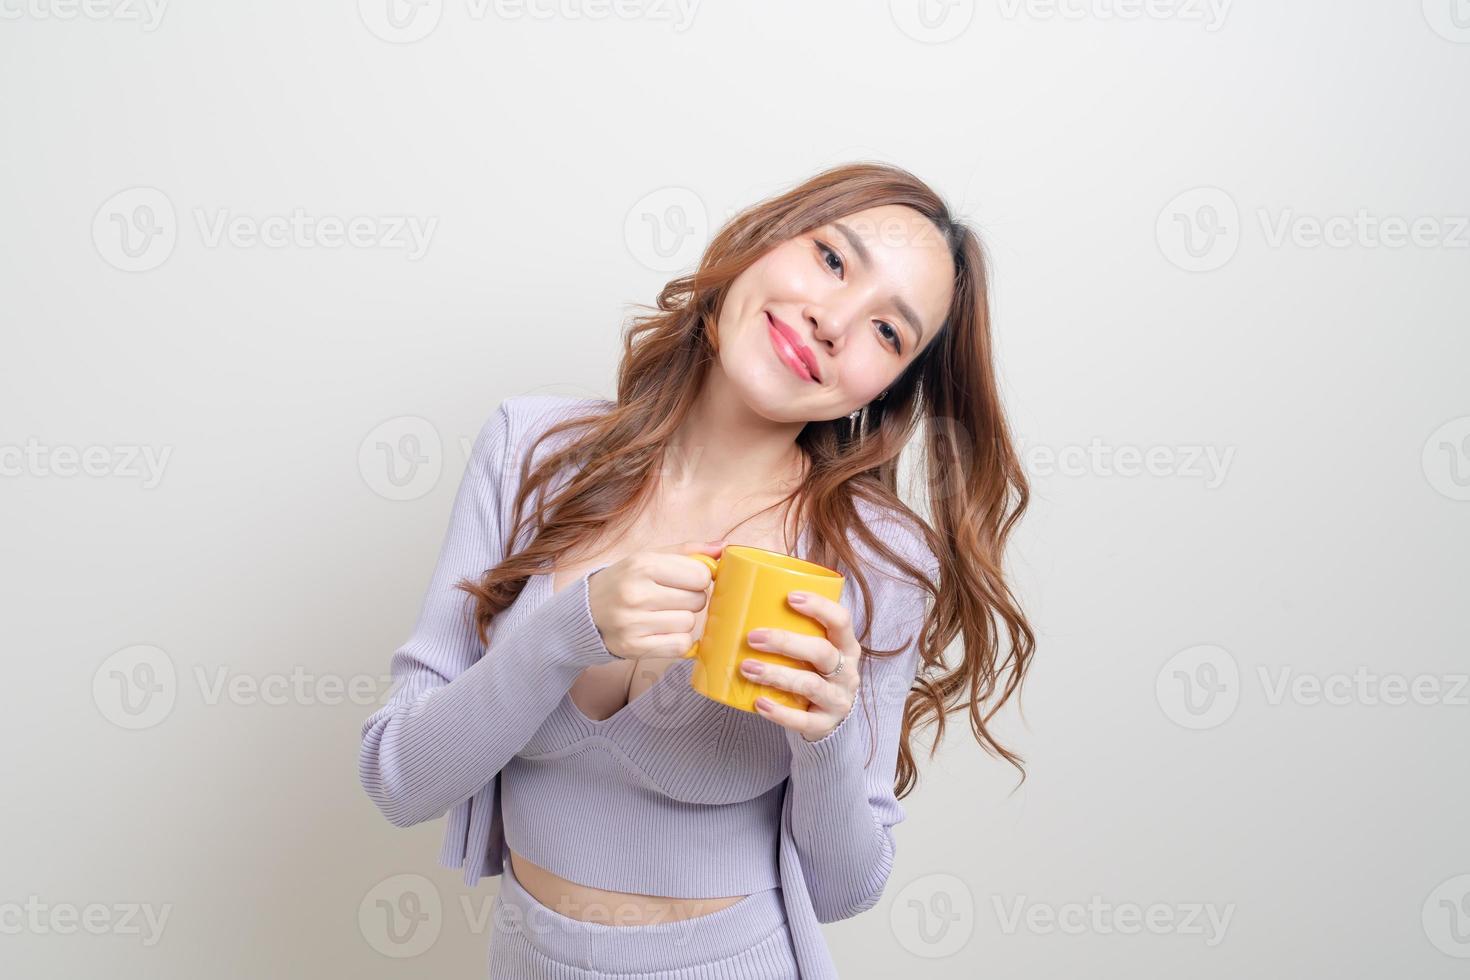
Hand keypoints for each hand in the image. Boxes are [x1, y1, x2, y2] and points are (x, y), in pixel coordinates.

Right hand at [586, 540, 724, 661]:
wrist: (584, 612)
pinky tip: (662, 631)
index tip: (687, 580)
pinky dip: (677, 640)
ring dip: (682, 620)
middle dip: (691, 599)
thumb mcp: (649, 557)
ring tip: (662, 614)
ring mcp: (634, 623)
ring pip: (689, 624)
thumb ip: (688, 551)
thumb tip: (724, 548)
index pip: (700, 575)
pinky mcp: (634, 648)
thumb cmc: (624, 581)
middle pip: (697, 601)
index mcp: (642, 565)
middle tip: (671, 598)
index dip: (700, 579)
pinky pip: (679, 646)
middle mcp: (636, 594)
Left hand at [740, 589, 861, 742]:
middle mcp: (847, 672)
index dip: (819, 607)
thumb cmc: (812, 672)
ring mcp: (838, 700)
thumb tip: (743, 600)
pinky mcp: (825, 724)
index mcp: (846, 646)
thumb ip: (794, 629)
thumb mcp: (813, 650)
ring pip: (810, 685)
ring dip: (776, 675)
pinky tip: (759, 703)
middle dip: (785, 642)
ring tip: (746, 668)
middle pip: (822, 652)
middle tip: (752, 637)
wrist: (826, 717)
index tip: (789, 597)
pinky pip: (803, 720)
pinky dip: (780, 712)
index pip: (841, 620)